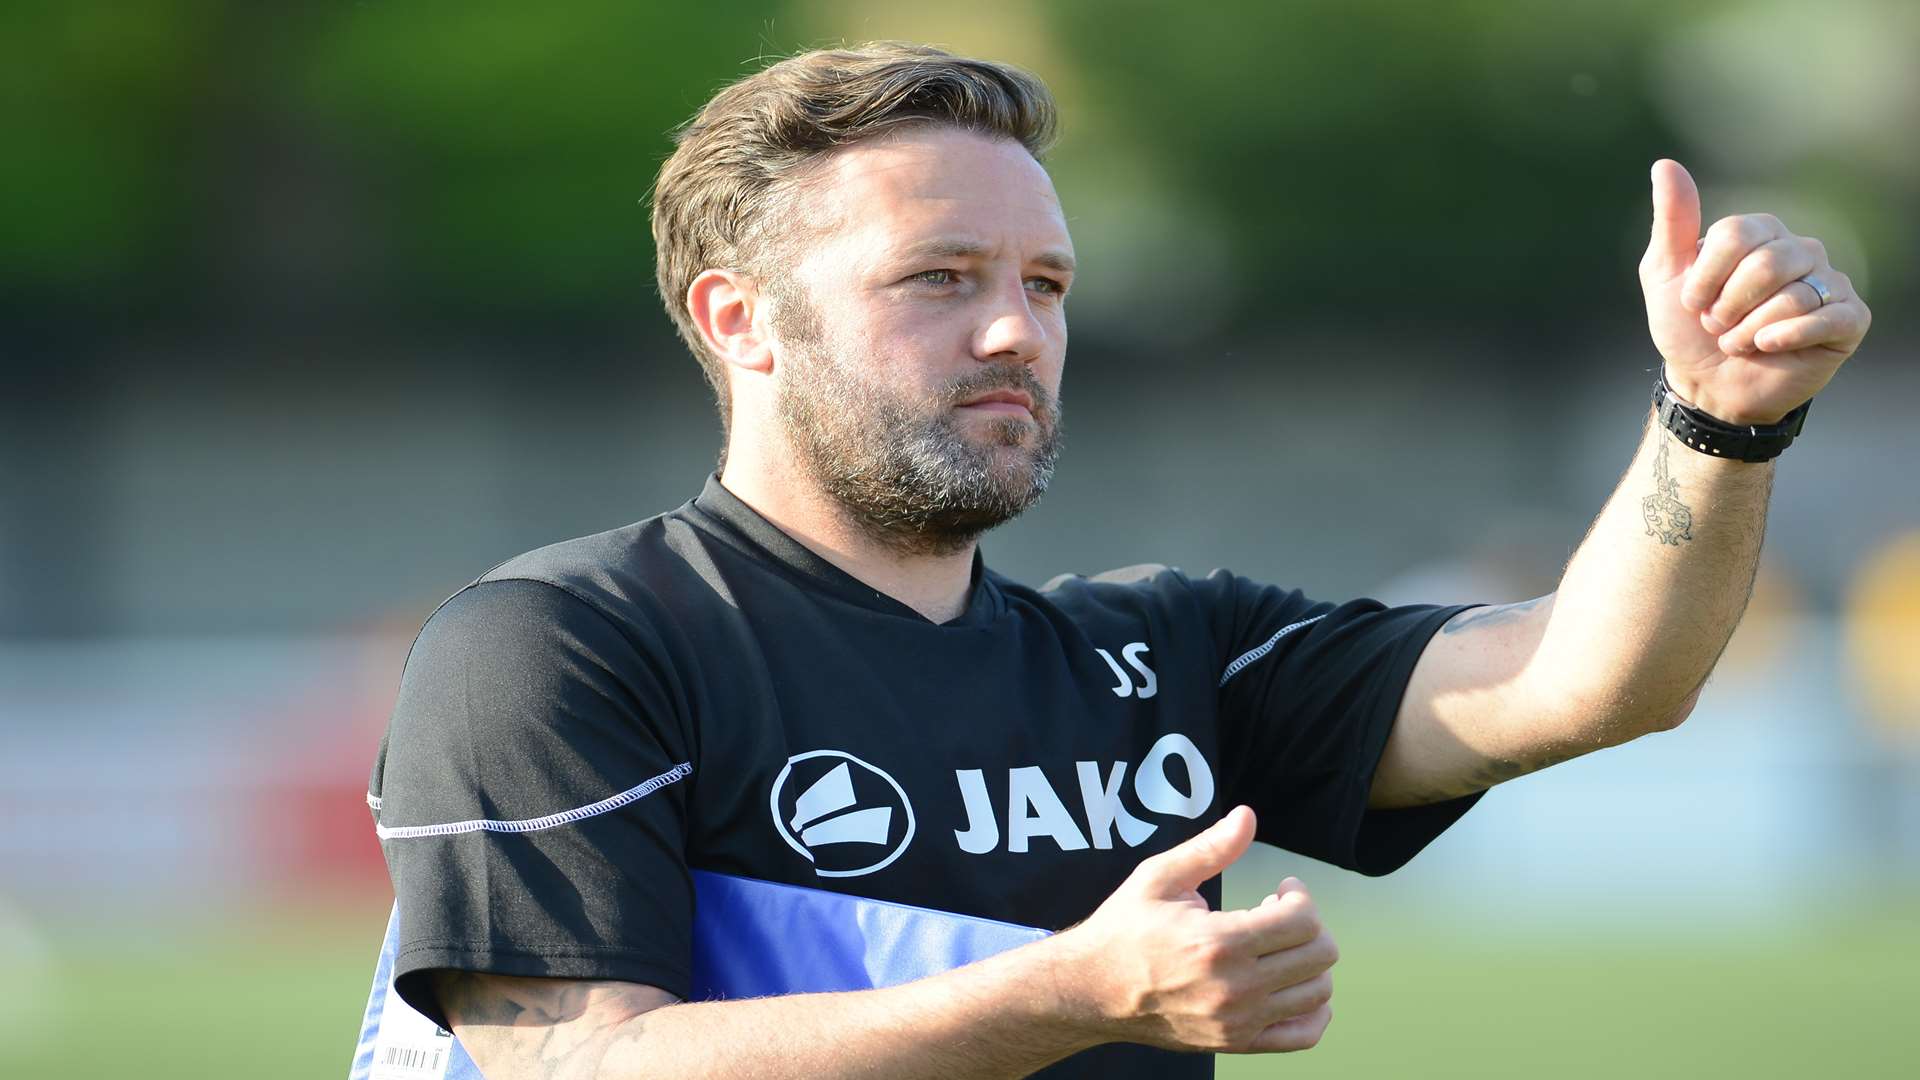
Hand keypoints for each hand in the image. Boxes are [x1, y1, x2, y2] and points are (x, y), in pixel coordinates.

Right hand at [1050, 806, 1337, 1053]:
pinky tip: (1292, 983)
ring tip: (1277, 946)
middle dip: (1310, 925)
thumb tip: (1247, 816)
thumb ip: (1210, 848)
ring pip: (1318, 993)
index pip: (1302, 920)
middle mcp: (1235, 988)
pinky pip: (1303, 1035)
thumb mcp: (1159, 877)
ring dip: (1310, 962)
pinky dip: (1314, 1010)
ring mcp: (1238, 1021)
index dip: (1300, 895)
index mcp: (1219, 943)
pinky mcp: (1236, 1042)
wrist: (1094, 990)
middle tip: (1280, 913)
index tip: (1282, 887)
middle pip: (1320, 955)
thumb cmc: (1124, 929)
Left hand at [1639, 159, 1870, 424]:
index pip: (1734, 236)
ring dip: (1749, 330)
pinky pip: (1827, 318)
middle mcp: (1800, 249)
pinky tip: (1768, 347)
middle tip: (1717, 326)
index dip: (1704, 278)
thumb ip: (1673, 222)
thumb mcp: (1665, 275)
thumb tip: (1665, 165)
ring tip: (1739, 341)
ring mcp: (1828, 282)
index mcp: (1760, 232)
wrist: (1709, 385)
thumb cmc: (1689, 328)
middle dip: (1728, 307)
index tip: (1690, 303)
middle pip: (1766, 264)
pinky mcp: (1849, 318)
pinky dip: (1786, 338)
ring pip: (1792, 296)